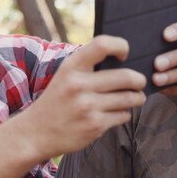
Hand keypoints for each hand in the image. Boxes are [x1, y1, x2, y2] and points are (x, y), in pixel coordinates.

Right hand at [23, 35, 145, 158]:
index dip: (120, 46)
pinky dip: (124, 114)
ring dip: (136, 98)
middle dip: (139, 80)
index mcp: (71, 67)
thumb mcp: (64, 75)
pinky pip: (123, 115)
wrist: (37, 132)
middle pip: (127, 77)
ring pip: (129, 98)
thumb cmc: (56, 100)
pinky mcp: (95, 126)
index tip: (125, 54)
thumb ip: (88, 65)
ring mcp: (88, 107)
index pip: (102, 45)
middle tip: (140, 82)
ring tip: (134, 98)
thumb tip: (124, 61)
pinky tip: (114, 113)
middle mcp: (79, 85)